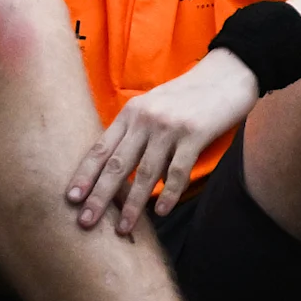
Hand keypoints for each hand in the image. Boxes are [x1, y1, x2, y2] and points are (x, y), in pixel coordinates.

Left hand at [68, 48, 257, 234]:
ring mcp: (170, 127)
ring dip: (132, 204)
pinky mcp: (195, 134)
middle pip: (117, 165)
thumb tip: (123, 168)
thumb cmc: (190, 94)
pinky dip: (169, 194)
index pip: (101, 148)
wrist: (229, 73)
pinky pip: (178, 171)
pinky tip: (161, 211)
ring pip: (145, 173)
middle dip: (99, 196)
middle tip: (85, 222)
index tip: (71, 199)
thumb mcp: (155, 105)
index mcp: (131, 112)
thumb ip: (137, 130)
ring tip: (123, 228)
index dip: (84, 175)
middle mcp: (146, 120)